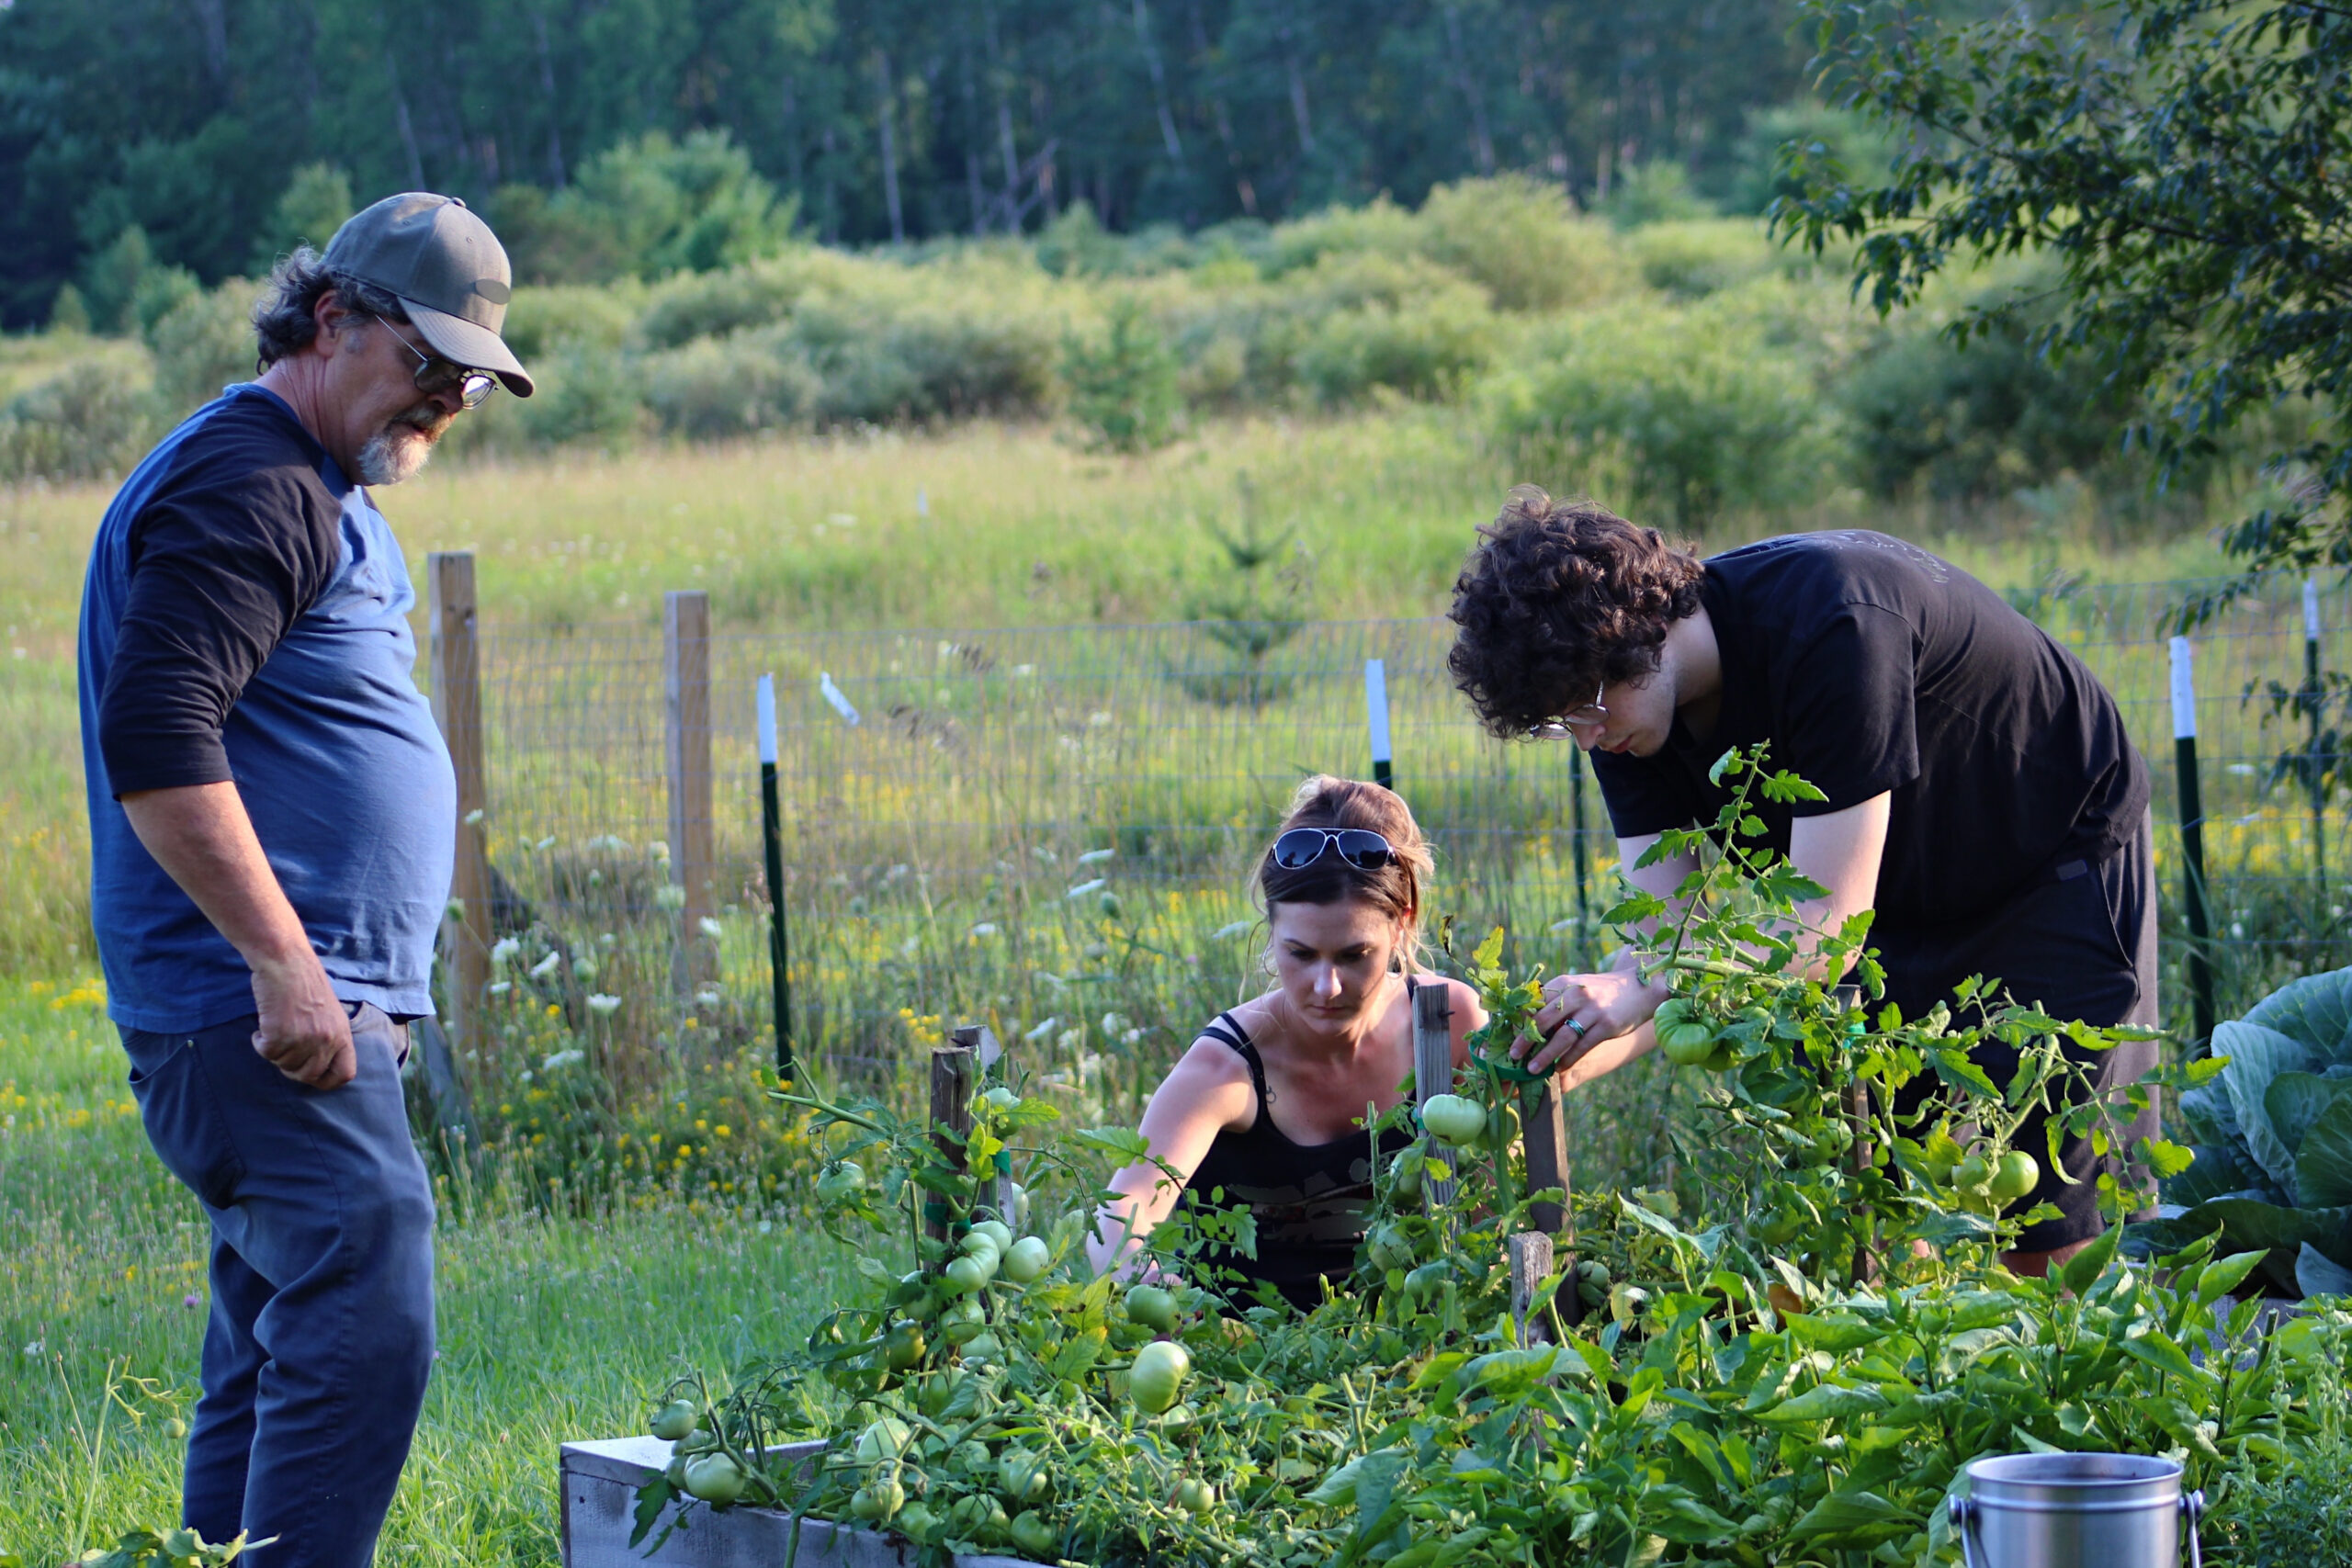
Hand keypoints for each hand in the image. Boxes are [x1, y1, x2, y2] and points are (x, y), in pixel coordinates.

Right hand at [250, 950, 355, 1089]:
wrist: (286, 962)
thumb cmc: (306, 984)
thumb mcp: (331, 1013)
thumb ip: (330, 1039)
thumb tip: (320, 1068)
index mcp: (343, 1035)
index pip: (344, 1074)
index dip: (326, 1080)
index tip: (312, 1076)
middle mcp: (326, 1040)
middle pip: (308, 1076)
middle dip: (292, 1068)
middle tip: (284, 1049)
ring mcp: (303, 1039)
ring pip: (283, 1065)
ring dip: (276, 1050)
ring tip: (277, 1025)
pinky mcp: (279, 1035)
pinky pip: (266, 1053)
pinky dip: (260, 1041)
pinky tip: (264, 1024)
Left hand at [1513, 967, 1668, 1076]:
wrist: (1640, 989)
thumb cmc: (1600, 992)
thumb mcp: (1577, 987)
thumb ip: (1555, 1000)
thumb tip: (1525, 1022)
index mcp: (1563, 983)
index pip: (1533, 1004)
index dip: (1518, 1021)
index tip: (1505, 1036)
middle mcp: (1576, 994)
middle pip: (1543, 1020)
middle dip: (1525, 1040)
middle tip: (1512, 1056)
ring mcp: (1593, 1010)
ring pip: (1562, 1037)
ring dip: (1545, 1055)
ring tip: (1532, 1069)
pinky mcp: (1607, 1025)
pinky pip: (1583, 1046)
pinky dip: (1568, 1059)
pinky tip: (1559, 1068)